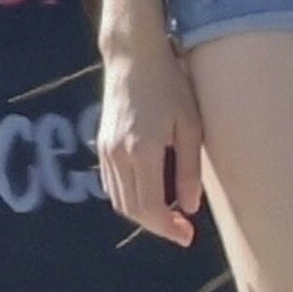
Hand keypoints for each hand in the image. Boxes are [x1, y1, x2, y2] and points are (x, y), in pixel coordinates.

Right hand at [96, 30, 205, 248]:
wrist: (133, 55)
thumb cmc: (170, 84)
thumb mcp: (190, 124)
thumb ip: (189, 169)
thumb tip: (190, 208)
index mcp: (144, 151)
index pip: (151, 208)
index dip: (168, 228)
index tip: (187, 235)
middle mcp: (119, 155)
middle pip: (133, 210)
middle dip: (157, 226)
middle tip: (181, 229)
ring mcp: (106, 150)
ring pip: (119, 200)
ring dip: (142, 214)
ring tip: (169, 213)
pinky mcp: (102, 143)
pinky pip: (112, 184)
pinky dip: (129, 197)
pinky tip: (149, 192)